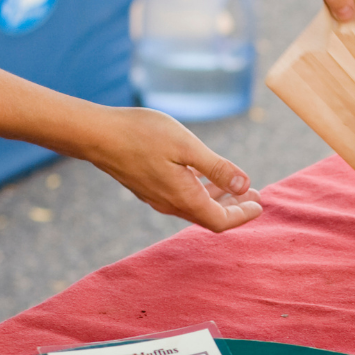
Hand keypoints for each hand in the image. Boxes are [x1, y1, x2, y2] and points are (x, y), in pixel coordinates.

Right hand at [81, 106, 262, 231]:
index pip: (221, 221)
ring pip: (195, 206)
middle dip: (235, 208)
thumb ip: (217, 168)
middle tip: (254, 196)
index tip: (259, 203)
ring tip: (236, 186)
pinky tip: (205, 176)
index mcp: (183, 198)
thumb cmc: (141, 134)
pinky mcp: (148, 188)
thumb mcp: (187, 146)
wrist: (95, 134)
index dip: (243, 215)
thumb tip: (244, 185)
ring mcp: (157, 197)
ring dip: (218, 199)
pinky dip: (201, 191)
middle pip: (210, 217)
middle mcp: (170, 204)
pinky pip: (182, 197)